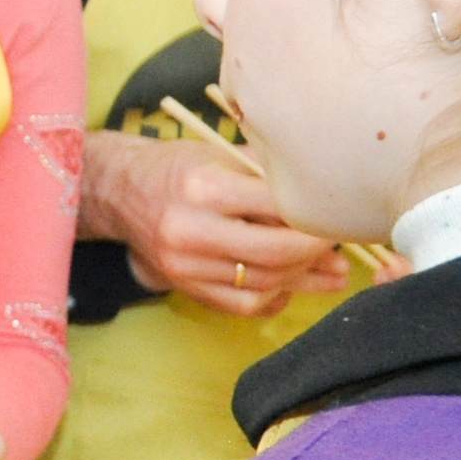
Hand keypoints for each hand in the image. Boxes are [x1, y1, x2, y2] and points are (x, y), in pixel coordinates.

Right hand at [84, 131, 341, 319]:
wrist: (120, 191)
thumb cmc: (180, 167)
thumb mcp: (222, 154)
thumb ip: (271, 174)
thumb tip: (330, 199)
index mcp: (203, 187)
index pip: (278, 207)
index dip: (318, 215)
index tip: (340, 214)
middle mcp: (189, 229)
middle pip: (275, 253)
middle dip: (318, 252)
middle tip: (340, 246)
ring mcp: (184, 265)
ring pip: (263, 284)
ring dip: (306, 279)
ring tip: (333, 272)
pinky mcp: (184, 287)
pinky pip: (242, 305)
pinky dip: (275, 299)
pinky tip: (291, 285)